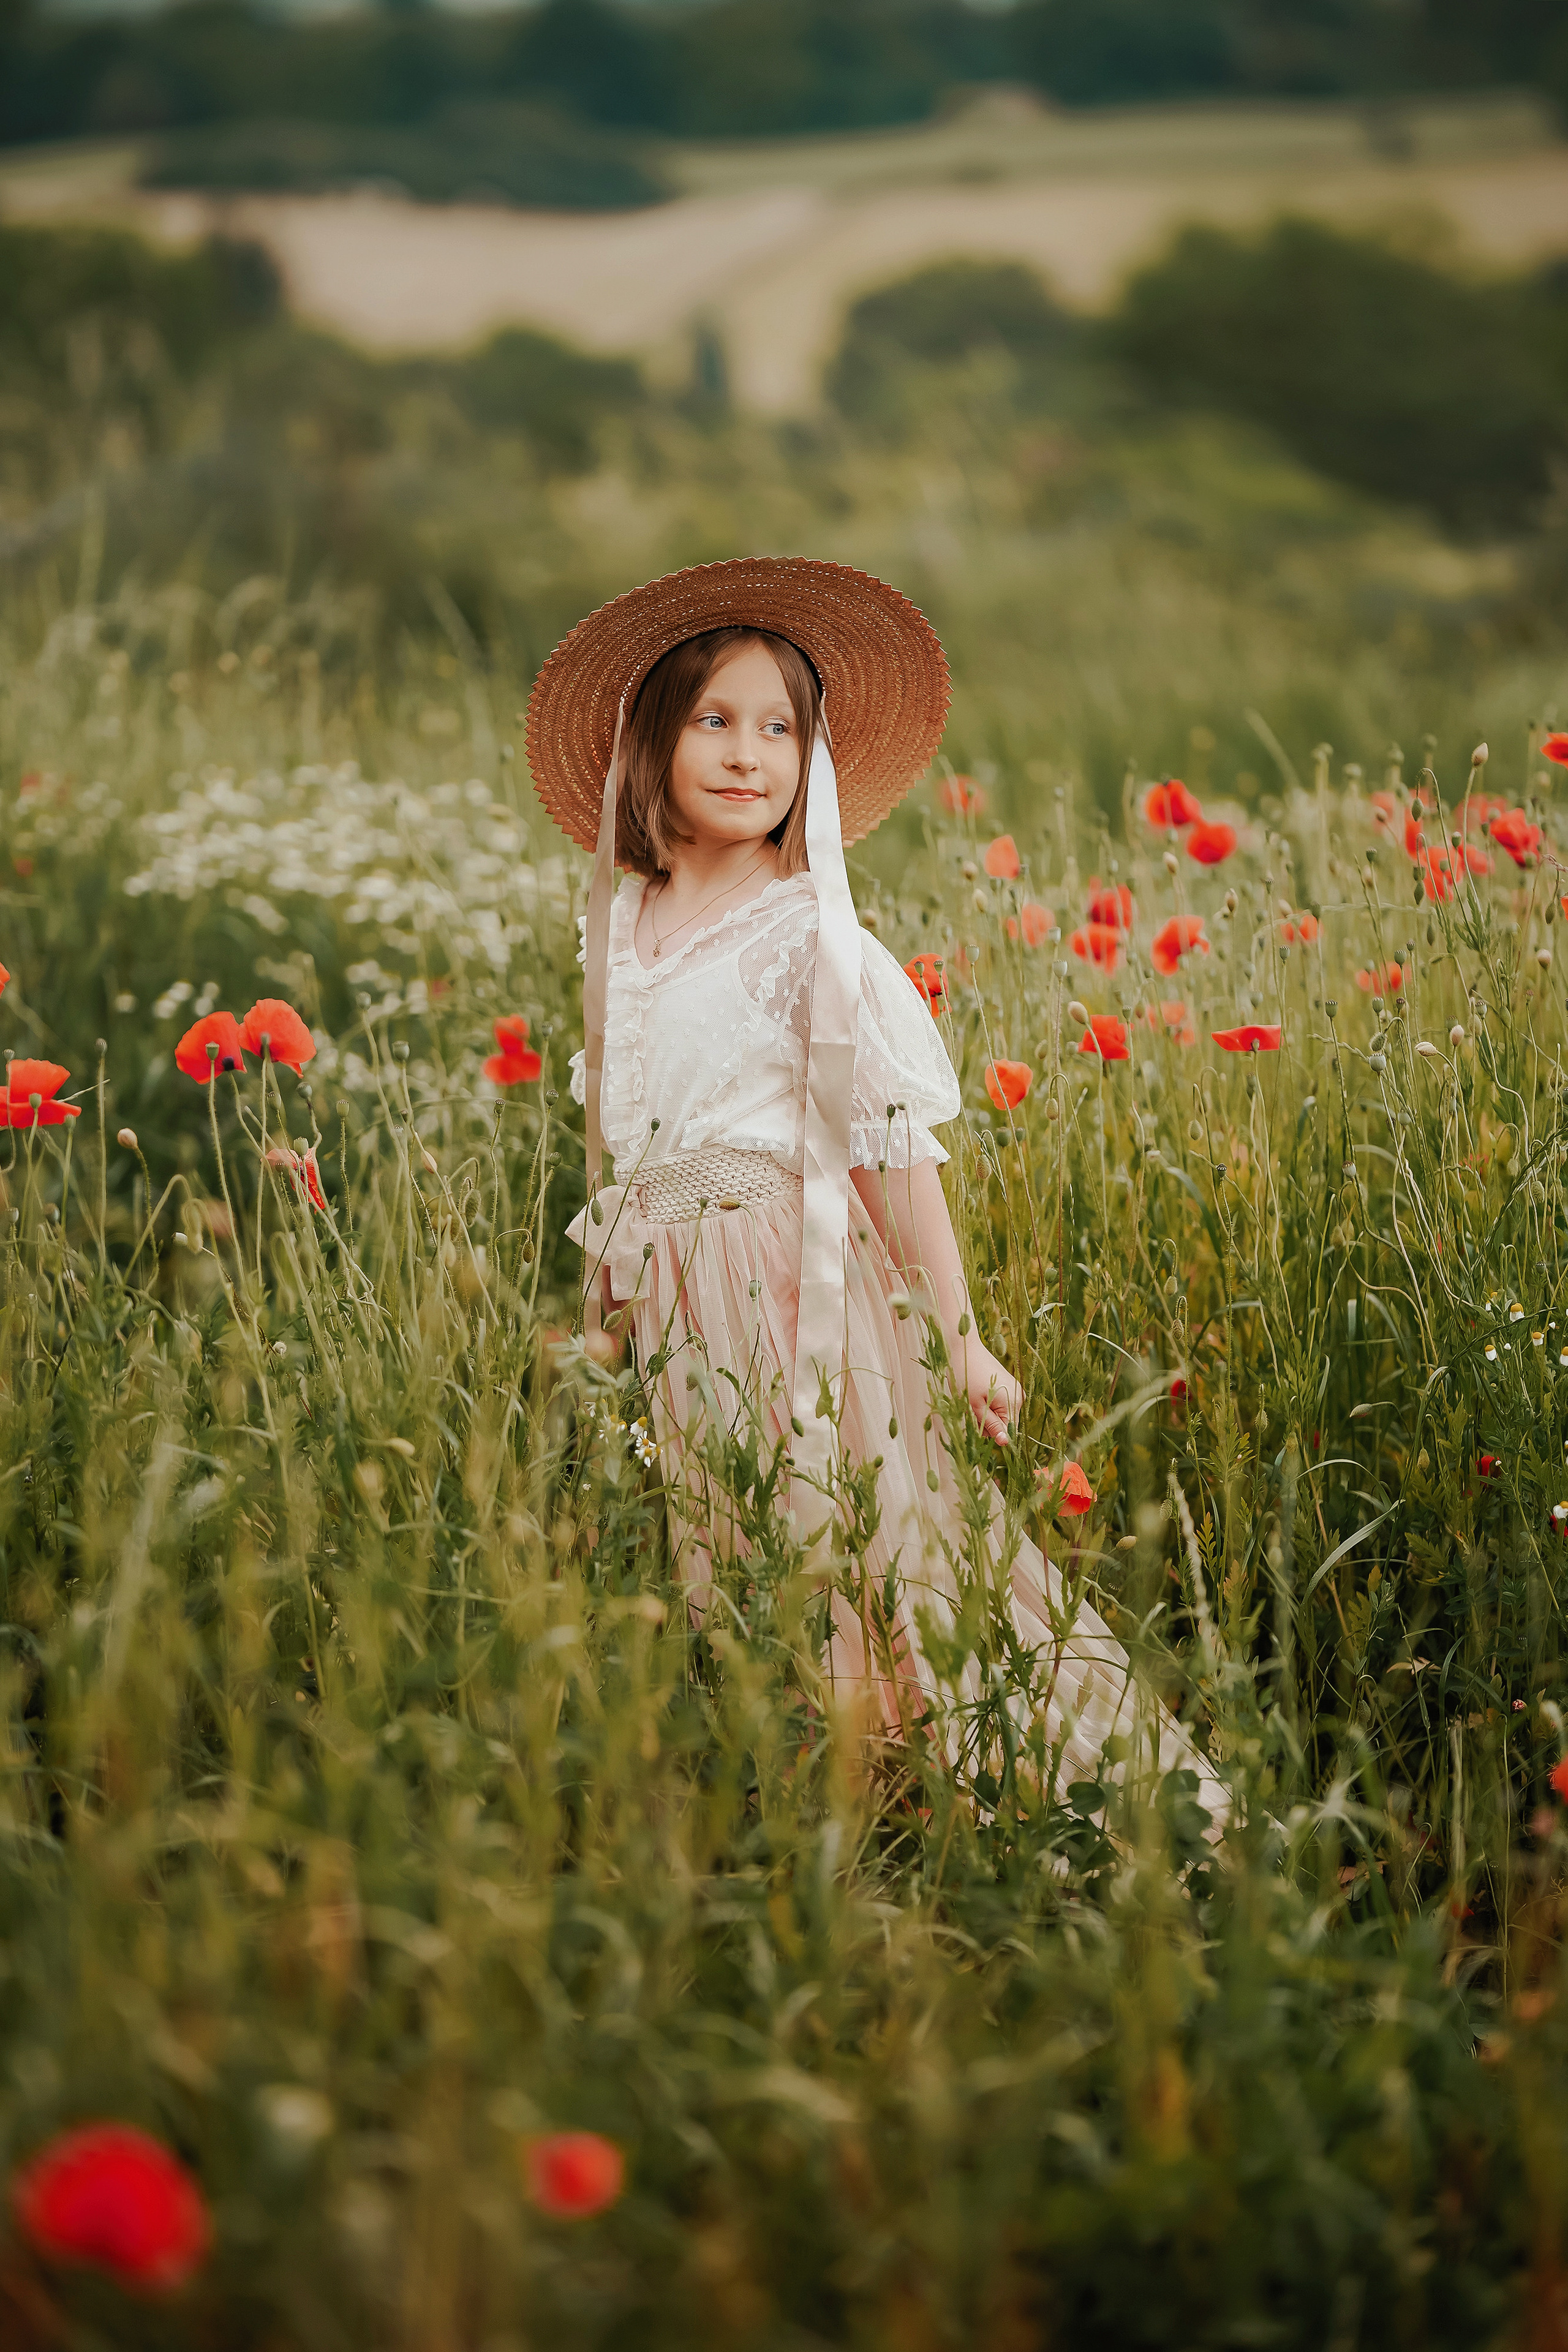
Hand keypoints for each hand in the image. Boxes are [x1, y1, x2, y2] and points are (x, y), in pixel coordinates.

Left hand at [957, 1331, 1021, 1445]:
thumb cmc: (966, 1375)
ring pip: (999, 1414)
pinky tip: (976, 1393)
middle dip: (985, 1421)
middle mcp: (1018, 1396)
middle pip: (1003, 1423)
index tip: (976, 1421)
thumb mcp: (975, 1405)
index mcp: (1013, 1402)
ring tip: (972, 1398)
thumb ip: (991, 1425)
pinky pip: (998, 1403)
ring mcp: (1013, 1389)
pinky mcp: (1006, 1384)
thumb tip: (1005, 1442)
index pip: (1007, 1432)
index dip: (990, 1432)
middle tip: (971, 1407)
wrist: (964, 1347)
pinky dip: (986, 1403)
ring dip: (984, 1412)